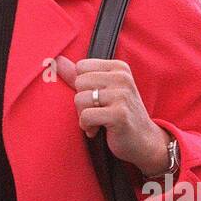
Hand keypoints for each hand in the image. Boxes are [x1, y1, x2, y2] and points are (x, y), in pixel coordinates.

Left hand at [55, 55, 171, 176]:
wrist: (144, 141)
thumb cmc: (120, 114)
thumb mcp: (102, 90)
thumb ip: (79, 75)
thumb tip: (57, 59)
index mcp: (119, 67)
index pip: (81, 67)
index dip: (83, 86)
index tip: (96, 99)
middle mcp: (122, 77)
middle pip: (79, 82)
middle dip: (82, 102)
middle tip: (97, 112)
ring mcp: (122, 95)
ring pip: (80, 99)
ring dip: (83, 115)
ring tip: (98, 122)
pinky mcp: (119, 114)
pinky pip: (86, 116)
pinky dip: (87, 127)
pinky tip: (98, 130)